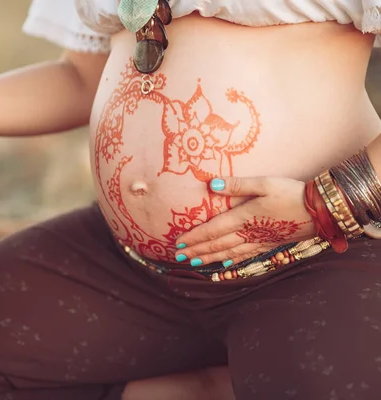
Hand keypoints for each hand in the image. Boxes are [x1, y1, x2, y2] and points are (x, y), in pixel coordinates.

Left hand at [175, 176, 315, 267]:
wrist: (321, 211)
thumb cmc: (292, 193)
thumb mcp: (264, 183)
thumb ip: (237, 185)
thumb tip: (210, 184)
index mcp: (243, 218)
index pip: (212, 230)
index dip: (194, 237)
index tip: (178, 243)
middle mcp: (248, 233)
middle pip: (216, 245)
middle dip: (196, 251)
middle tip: (178, 257)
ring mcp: (259, 241)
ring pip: (228, 253)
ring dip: (209, 258)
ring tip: (194, 263)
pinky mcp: (269, 244)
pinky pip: (245, 256)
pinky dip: (232, 261)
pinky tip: (225, 265)